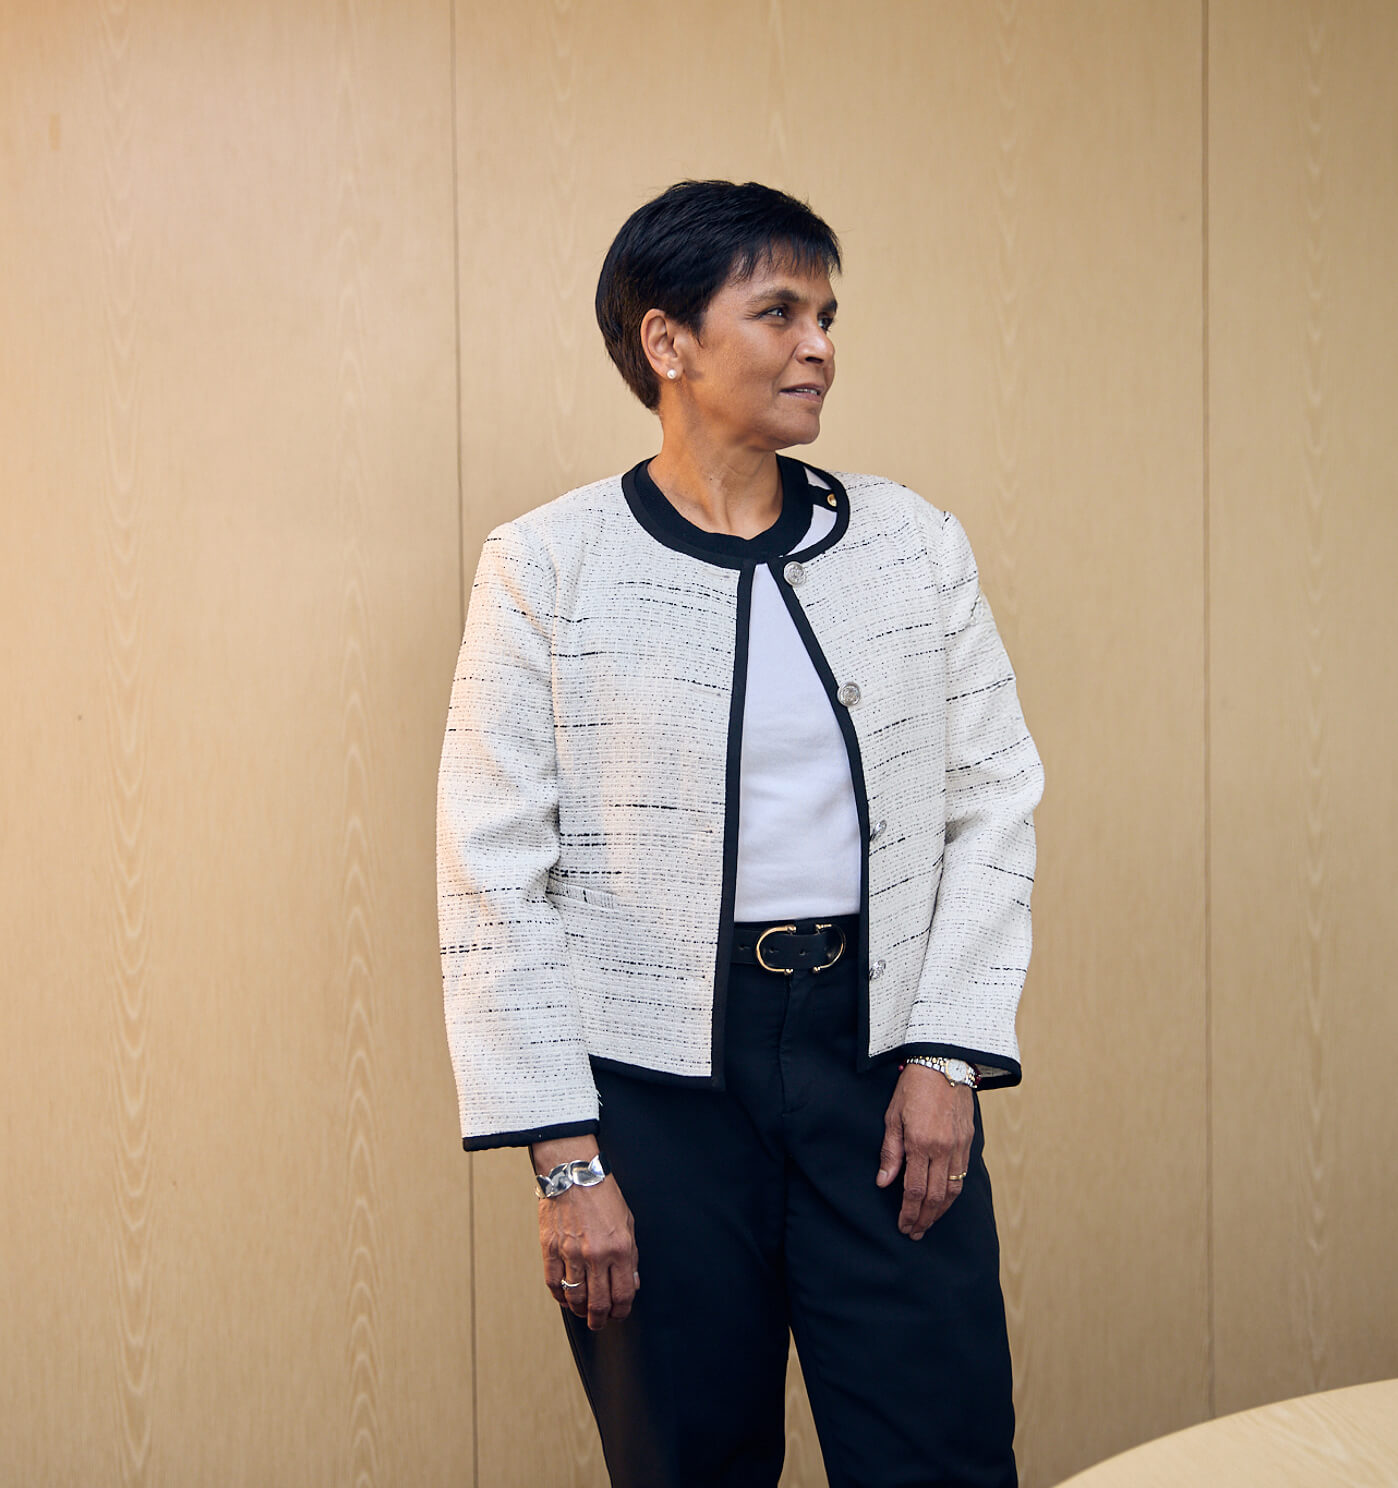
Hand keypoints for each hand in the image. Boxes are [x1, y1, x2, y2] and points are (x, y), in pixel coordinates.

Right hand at [531, 1138, 638, 1329]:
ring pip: (575, 1298)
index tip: (619, 1313)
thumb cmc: (601, 1193)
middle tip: (600, 1322)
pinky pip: (554, 1285)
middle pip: (598, 1303)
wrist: (573, 1172)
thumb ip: (631, 1256)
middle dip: (600, 1319)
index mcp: (620, 1248)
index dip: (622, 1310)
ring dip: (581, 1311)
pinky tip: (566, 1298)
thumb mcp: (627, 1222)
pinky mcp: (551, 1250)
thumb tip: (632, 1283)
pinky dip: (560, 1297)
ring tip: (584, 1311)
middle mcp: (596, 1255)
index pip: (623, 1294)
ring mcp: (571, 1254)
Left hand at [875, 1066, 973, 1239]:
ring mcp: (959, 1146)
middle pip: (935, 1196)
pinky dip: (953, 1193)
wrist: (944, 1062)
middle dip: (924, 1219)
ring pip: (952, 1190)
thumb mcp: (892, 1116)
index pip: (915, 1190)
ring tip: (928, 1223)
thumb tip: (884, 1182)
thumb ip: (890, 1152)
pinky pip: (962, 1175)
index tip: (903, 1226)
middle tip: (915, 1233)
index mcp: (920, 1143)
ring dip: (940, 1211)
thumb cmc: (913, 1087)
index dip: (909, 1212)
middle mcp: (943, 1149)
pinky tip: (944, 1200)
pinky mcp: (968, 1141)